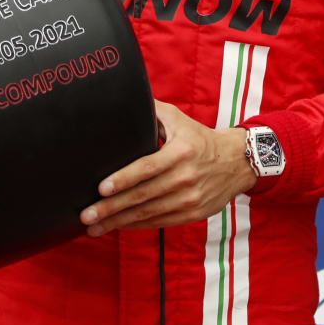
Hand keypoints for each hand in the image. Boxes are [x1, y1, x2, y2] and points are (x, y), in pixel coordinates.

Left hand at [79, 101, 255, 235]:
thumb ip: (152, 111)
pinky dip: (137, 226)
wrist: (237, 162)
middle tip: (86, 215)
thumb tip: (124, 97)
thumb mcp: (179, 119)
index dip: (123, 179)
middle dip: (111, 208)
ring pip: (148, 214)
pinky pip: (160, 222)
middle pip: (143, 196)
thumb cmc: (200, 138)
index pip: (147, 168)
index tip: (101, 188)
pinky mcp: (193, 214)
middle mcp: (185, 178)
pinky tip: (118, 227)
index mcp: (181, 152)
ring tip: (94, 227)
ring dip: (119, 222)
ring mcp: (190, 199)